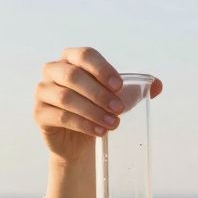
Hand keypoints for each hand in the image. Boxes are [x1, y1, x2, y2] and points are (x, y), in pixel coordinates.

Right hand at [34, 47, 163, 162]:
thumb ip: (139, 89)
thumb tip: (157, 85)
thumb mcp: (120, 98)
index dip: (103, 69)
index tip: (120, 87)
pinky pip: (59, 116)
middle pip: (73, 76)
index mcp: (71, 59)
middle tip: (119, 109)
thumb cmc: (99, 110)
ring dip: (92, 111)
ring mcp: (43, 91)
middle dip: (99, 93)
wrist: (80, 142)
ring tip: (112, 124)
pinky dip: (82, 124)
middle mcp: (53, 70)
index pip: (85, 55)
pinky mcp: (39, 113)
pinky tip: (98, 132)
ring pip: (65, 98)